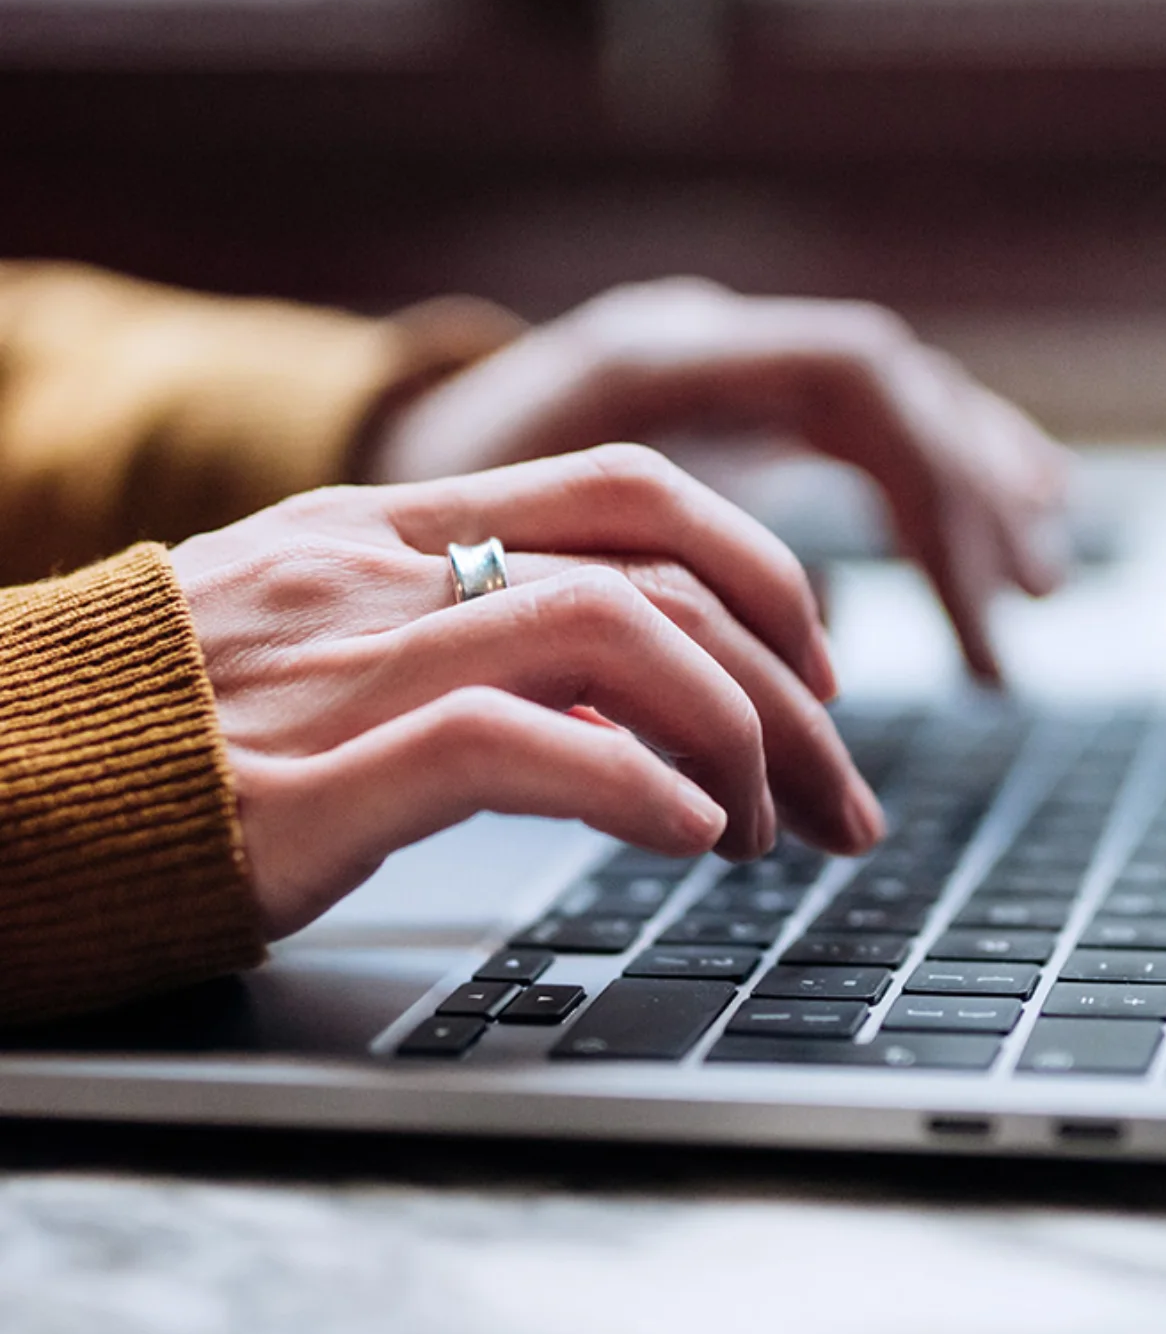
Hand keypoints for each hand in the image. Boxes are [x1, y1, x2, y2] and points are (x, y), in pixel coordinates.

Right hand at [170, 444, 883, 938]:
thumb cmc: (154, 735)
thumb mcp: (315, 644)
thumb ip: (459, 634)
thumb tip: (628, 693)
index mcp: (388, 527)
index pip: (632, 492)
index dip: (760, 571)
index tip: (814, 675)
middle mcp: (383, 570)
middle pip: (663, 564)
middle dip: (793, 681)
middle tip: (843, 789)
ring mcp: (350, 663)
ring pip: (619, 637)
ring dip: (739, 738)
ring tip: (772, 832)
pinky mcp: (313, 776)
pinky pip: (517, 744)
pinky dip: (635, 787)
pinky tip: (693, 840)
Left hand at [367, 280, 1072, 681]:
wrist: (357, 447)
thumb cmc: (411, 522)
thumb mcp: (490, 565)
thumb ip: (606, 622)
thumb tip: (725, 741)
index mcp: (654, 353)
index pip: (852, 379)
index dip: (924, 497)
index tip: (958, 621)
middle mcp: (703, 337)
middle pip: (891, 392)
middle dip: (967, 511)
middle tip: (1021, 620)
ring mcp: (720, 361)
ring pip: (889, 401)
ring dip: (974, 489)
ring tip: (1041, 583)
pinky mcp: (728, 404)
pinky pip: (863, 426)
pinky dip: (935, 480)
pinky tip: (1003, 521)